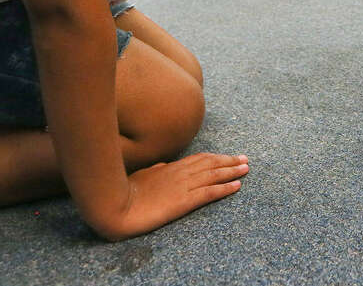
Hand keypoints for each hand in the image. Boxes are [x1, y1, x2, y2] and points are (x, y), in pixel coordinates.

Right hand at [92, 153, 248, 240]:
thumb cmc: (123, 191)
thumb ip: (154, 170)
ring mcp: (183, 186)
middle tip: (245, 159)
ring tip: (246, 169)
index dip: (216, 157)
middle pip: (211, 164)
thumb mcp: (140, 176)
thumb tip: (162, 166)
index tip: (228, 156)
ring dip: (232, 172)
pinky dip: (225, 188)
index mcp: (170, 167)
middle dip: (229, 161)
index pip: (199, 159)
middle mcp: (180, 173)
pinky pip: (210, 193)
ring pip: (214, 175)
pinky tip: (237, 186)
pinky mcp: (183, 201)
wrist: (116, 206)